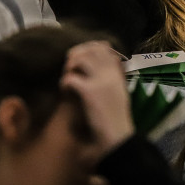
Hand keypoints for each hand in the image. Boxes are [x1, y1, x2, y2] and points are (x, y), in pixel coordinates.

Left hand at [61, 41, 134, 156]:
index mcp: (118, 73)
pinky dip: (64, 83)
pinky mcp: (89, 92)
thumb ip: (112, 78)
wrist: (118, 137)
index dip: (89, 47)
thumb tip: (103, 67)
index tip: (80, 54)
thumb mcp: (119, 93)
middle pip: (91, 50)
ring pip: (80, 60)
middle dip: (76, 54)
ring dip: (69, 67)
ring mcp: (100, 81)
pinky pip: (71, 78)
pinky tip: (64, 91)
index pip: (104, 47)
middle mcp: (110, 73)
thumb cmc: (117, 119)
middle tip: (69, 66)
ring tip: (66, 78)